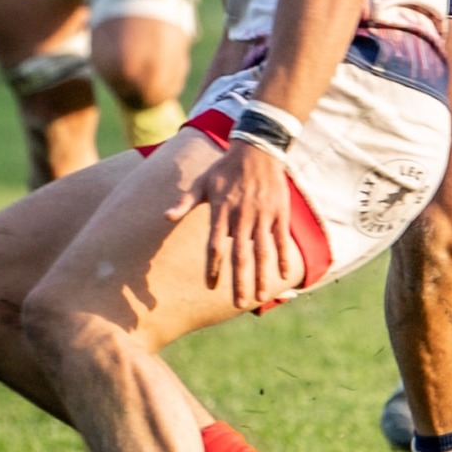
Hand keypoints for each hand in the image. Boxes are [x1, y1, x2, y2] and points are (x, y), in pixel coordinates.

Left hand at [169, 141, 301, 310]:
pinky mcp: (278, 211)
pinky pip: (281, 238)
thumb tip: (165, 217)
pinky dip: (284, 256)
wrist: (257, 148)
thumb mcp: (202, 182)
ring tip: (261, 297)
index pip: (215, 245)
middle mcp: (242, 216)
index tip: (211, 286)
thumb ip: (184, 202)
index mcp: (221, 211)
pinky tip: (285, 274)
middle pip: (240, 254)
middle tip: (238, 303)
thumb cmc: (225, 167)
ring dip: (262, 275)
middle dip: (240, 281)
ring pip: (262, 251)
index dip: (213, 266)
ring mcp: (262, 214)